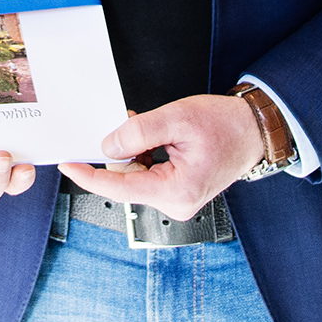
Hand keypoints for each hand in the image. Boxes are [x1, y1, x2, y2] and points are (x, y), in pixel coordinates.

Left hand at [60, 96, 258, 221]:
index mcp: (176, 190)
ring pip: (135, 176)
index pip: (118, 188)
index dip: (88, 176)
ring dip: (136, 152)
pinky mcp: (178, 194)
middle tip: (132, 122)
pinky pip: (147, 176)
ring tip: (158, 130)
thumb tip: (107, 147)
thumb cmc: (226, 125)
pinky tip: (159, 140)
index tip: (68, 164)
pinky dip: (145, 156)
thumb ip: (138, 133)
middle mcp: (176, 203)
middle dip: (122, 151)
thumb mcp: (177, 118)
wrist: (254, 131)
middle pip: (126, 179)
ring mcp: (177, 201)